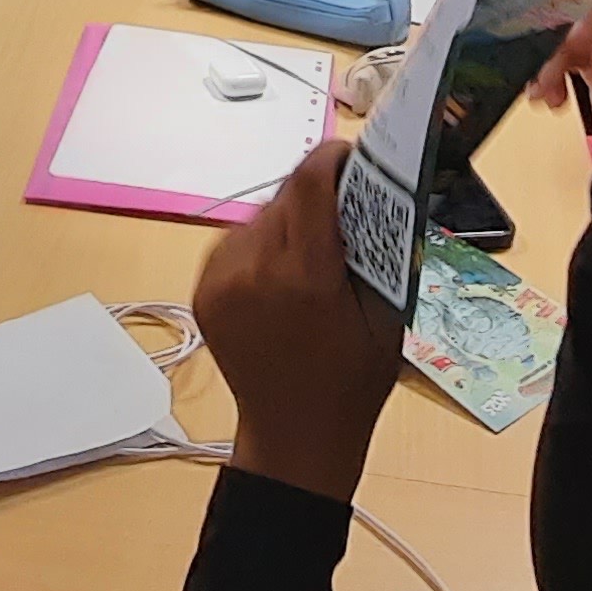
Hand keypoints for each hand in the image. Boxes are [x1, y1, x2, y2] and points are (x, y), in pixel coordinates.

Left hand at [195, 139, 401, 502]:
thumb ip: (377, 247)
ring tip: (315, 251)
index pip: (310, 181)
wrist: (296, 435)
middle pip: (285, 194)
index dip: (333, 157)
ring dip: (288, 219)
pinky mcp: (204, 289)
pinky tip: (284, 272)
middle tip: (347, 209)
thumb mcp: (387, 310)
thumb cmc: (351, 380)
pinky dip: (262, 243)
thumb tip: (374, 190)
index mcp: (303, 276)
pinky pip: (237, 240)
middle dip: (318, 193)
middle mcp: (252, 271)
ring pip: (259, 213)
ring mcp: (220, 280)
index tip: (352, 155)